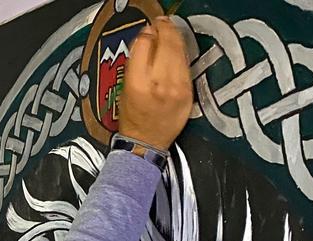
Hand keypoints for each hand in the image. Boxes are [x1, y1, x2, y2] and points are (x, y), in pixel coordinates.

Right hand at [117, 17, 192, 150]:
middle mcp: (159, 85)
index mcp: (138, 84)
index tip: (147, 31)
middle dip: (163, 29)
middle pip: (165, 44)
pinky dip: (181, 54)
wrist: (147, 144)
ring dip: (174, 38)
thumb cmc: (133, 120)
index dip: (146, 33)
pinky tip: (177, 51)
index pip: (144, 45)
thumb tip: (146, 39)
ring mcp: (177, 89)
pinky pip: (186, 65)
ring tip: (169, 32)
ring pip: (179, 51)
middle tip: (161, 24)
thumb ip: (136, 62)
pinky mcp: (188, 92)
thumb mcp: (124, 89)